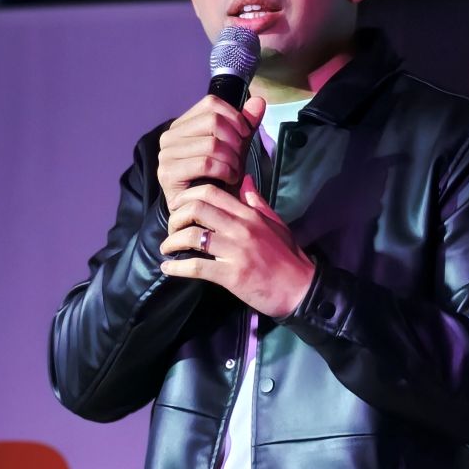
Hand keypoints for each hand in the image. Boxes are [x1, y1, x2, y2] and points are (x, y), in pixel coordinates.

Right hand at [156, 93, 266, 210]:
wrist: (205, 213)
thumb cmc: (219, 179)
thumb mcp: (235, 147)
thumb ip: (245, 124)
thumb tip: (259, 101)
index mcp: (182, 125)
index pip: (211, 104)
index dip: (234, 116)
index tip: (245, 135)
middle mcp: (169, 136)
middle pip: (213, 121)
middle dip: (235, 141)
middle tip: (239, 159)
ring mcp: (165, 155)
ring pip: (212, 143)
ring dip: (232, 160)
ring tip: (235, 172)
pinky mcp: (168, 173)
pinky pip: (205, 163)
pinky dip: (225, 171)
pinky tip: (230, 179)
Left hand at [159, 174, 316, 318]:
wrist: (302, 289)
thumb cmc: (289, 258)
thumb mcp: (275, 224)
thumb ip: (257, 202)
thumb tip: (245, 180)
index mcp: (249, 215)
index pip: (212, 192)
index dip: (187, 196)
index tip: (178, 207)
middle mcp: (241, 228)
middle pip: (197, 208)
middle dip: (175, 216)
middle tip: (171, 228)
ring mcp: (236, 251)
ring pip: (193, 236)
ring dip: (172, 241)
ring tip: (167, 248)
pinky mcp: (232, 275)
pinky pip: (197, 267)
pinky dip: (177, 268)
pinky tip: (168, 268)